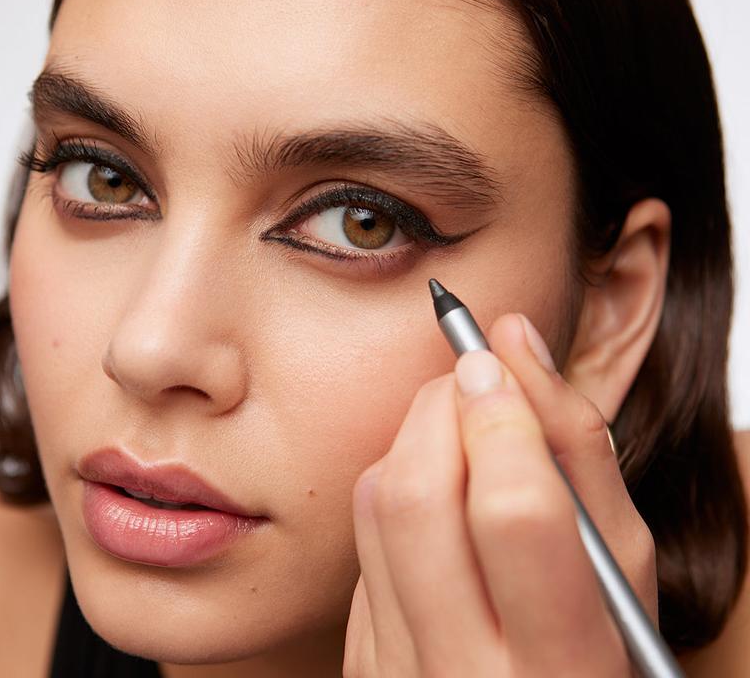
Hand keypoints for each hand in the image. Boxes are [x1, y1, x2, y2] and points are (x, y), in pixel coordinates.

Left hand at [343, 313, 656, 677]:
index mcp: (561, 664)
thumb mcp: (620, 561)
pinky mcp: (361, 662)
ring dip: (415, 440)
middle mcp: (463, 677)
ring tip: (460, 439)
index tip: (494, 360)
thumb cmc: (602, 641)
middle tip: (471, 379)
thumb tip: (514, 336)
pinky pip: (360, 545)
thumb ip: (577, 444)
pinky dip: (398, 494)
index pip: (513, 511)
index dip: (502, 417)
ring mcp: (399, 674)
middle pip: (419, 497)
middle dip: (441, 407)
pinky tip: (440, 507)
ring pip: (376, 508)